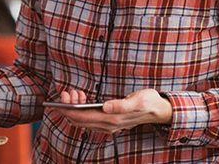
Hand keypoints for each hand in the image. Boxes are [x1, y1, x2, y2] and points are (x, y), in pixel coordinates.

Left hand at [51, 89, 172, 133]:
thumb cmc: (147, 102)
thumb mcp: (137, 100)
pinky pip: (88, 118)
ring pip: (83, 120)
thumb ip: (121, 105)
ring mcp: (107, 125)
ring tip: (75, 93)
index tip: (61, 100)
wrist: (157, 109)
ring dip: (73, 108)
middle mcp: (108, 125)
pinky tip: (82, 98)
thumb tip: (106, 107)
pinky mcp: (108, 122)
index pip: (83, 117)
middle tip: (66, 93)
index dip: (69, 110)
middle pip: (80, 120)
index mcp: (112, 120)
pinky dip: (81, 109)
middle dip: (68, 108)